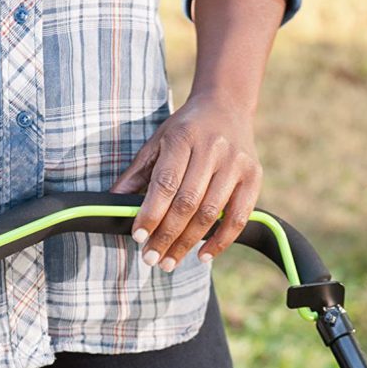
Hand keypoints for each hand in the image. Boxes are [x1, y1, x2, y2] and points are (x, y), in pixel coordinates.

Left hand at [110, 92, 262, 270]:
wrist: (226, 105)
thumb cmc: (185, 130)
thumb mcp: (156, 143)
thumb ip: (136, 174)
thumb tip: (112, 204)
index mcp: (183, 137)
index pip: (165, 183)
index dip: (151, 213)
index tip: (138, 237)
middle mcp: (212, 149)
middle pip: (187, 202)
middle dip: (166, 235)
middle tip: (151, 259)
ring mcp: (236, 163)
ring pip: (211, 213)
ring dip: (188, 243)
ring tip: (169, 262)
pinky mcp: (254, 177)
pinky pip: (238, 217)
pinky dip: (221, 241)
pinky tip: (202, 256)